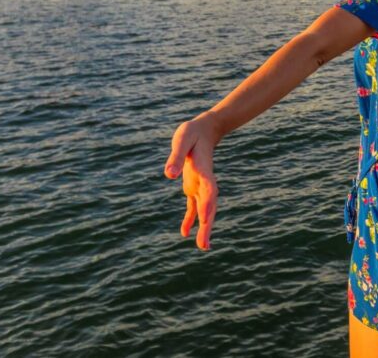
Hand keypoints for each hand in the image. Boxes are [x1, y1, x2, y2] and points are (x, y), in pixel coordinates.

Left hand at [164, 112, 220, 249]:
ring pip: (203, 209)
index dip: (208, 204)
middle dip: (207, 225)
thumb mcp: (182, 140)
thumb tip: (168, 176)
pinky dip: (189, 219)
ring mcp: (200, 185)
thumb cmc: (192, 133)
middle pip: (209, 205)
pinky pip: (192, 206)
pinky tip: (184, 233)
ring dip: (203, 227)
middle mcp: (205, 181)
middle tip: (205, 245)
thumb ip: (175, 157)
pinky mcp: (193, 186)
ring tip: (203, 247)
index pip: (208, 189)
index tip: (206, 218)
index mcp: (203, 169)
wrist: (204, 130)